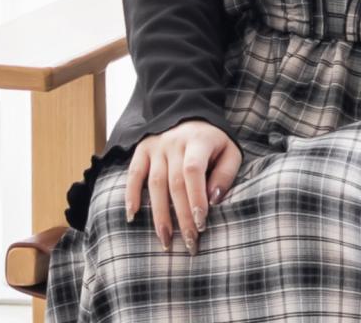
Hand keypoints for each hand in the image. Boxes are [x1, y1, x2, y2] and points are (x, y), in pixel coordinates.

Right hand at [124, 119, 242, 254]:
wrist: (190, 115)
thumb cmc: (213, 141)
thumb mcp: (229, 152)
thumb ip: (225, 174)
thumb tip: (213, 200)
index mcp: (198, 141)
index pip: (193, 171)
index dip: (196, 198)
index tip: (201, 224)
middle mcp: (174, 142)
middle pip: (175, 183)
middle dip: (182, 216)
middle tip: (189, 243)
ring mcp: (156, 146)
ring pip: (155, 183)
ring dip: (159, 214)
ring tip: (166, 240)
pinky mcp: (142, 149)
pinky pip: (133, 173)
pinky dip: (131, 194)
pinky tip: (132, 215)